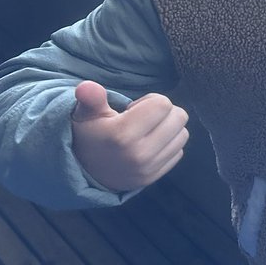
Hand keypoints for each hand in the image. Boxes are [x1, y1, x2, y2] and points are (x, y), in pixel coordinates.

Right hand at [71, 81, 188, 191]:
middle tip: (142, 119)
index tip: (133, 110)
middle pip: (179, 117)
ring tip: (146, 131)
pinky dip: (168, 145)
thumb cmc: (90, 134)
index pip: (163, 104)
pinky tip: (149, 145)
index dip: (150, 100)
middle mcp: (138, 154)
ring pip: (182, 134)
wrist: (83, 171)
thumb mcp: (86, 113)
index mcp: (122, 135)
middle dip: (163, 112)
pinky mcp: (153, 178)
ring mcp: (147, 169)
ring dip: (168, 128)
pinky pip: (178, 152)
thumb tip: (86, 86)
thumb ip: (91, 98)